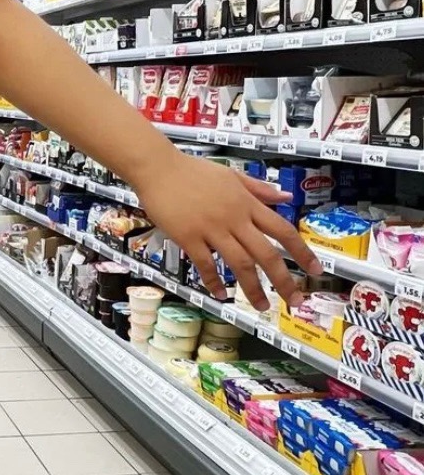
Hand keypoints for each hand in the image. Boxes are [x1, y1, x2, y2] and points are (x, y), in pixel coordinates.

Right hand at [136, 152, 321, 309]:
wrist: (158, 168)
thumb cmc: (192, 170)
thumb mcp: (232, 175)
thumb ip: (259, 189)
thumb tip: (287, 199)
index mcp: (247, 203)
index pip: (283, 230)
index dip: (302, 252)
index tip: (315, 270)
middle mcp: (234, 218)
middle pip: (266, 254)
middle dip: (284, 280)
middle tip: (295, 301)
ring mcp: (211, 229)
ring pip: (239, 264)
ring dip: (252, 288)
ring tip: (261, 306)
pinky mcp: (188, 237)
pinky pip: (205, 264)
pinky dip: (214, 282)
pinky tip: (220, 294)